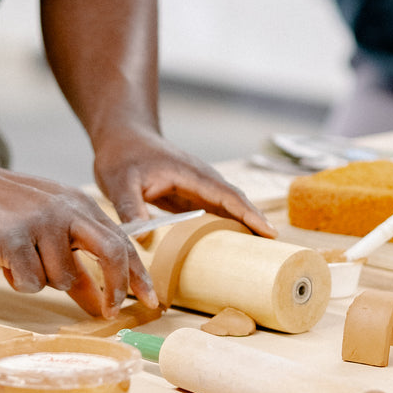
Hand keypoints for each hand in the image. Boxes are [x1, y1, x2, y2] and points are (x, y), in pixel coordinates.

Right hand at [0, 164, 156, 317]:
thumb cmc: (5, 208)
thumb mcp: (50, 221)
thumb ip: (77, 254)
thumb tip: (101, 300)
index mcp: (82, 206)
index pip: (122, 243)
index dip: (139, 276)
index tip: (152, 301)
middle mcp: (68, 212)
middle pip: (111, 254)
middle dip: (115, 288)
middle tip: (108, 312)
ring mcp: (42, 223)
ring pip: (63, 278)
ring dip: (44, 281)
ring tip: (22, 261)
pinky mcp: (14, 239)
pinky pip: (31, 281)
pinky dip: (20, 281)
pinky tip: (6, 262)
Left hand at [91, 127, 277, 237]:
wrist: (123, 139)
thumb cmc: (122, 156)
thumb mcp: (119, 183)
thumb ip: (130, 208)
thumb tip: (145, 238)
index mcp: (190, 174)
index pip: (227, 195)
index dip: (248, 213)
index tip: (269, 231)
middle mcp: (201, 180)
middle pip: (236, 201)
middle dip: (256, 222)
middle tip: (274, 250)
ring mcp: (198, 187)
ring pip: (229, 207)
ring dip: (245, 225)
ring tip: (261, 253)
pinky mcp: (192, 196)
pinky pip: (216, 213)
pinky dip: (228, 226)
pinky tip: (232, 246)